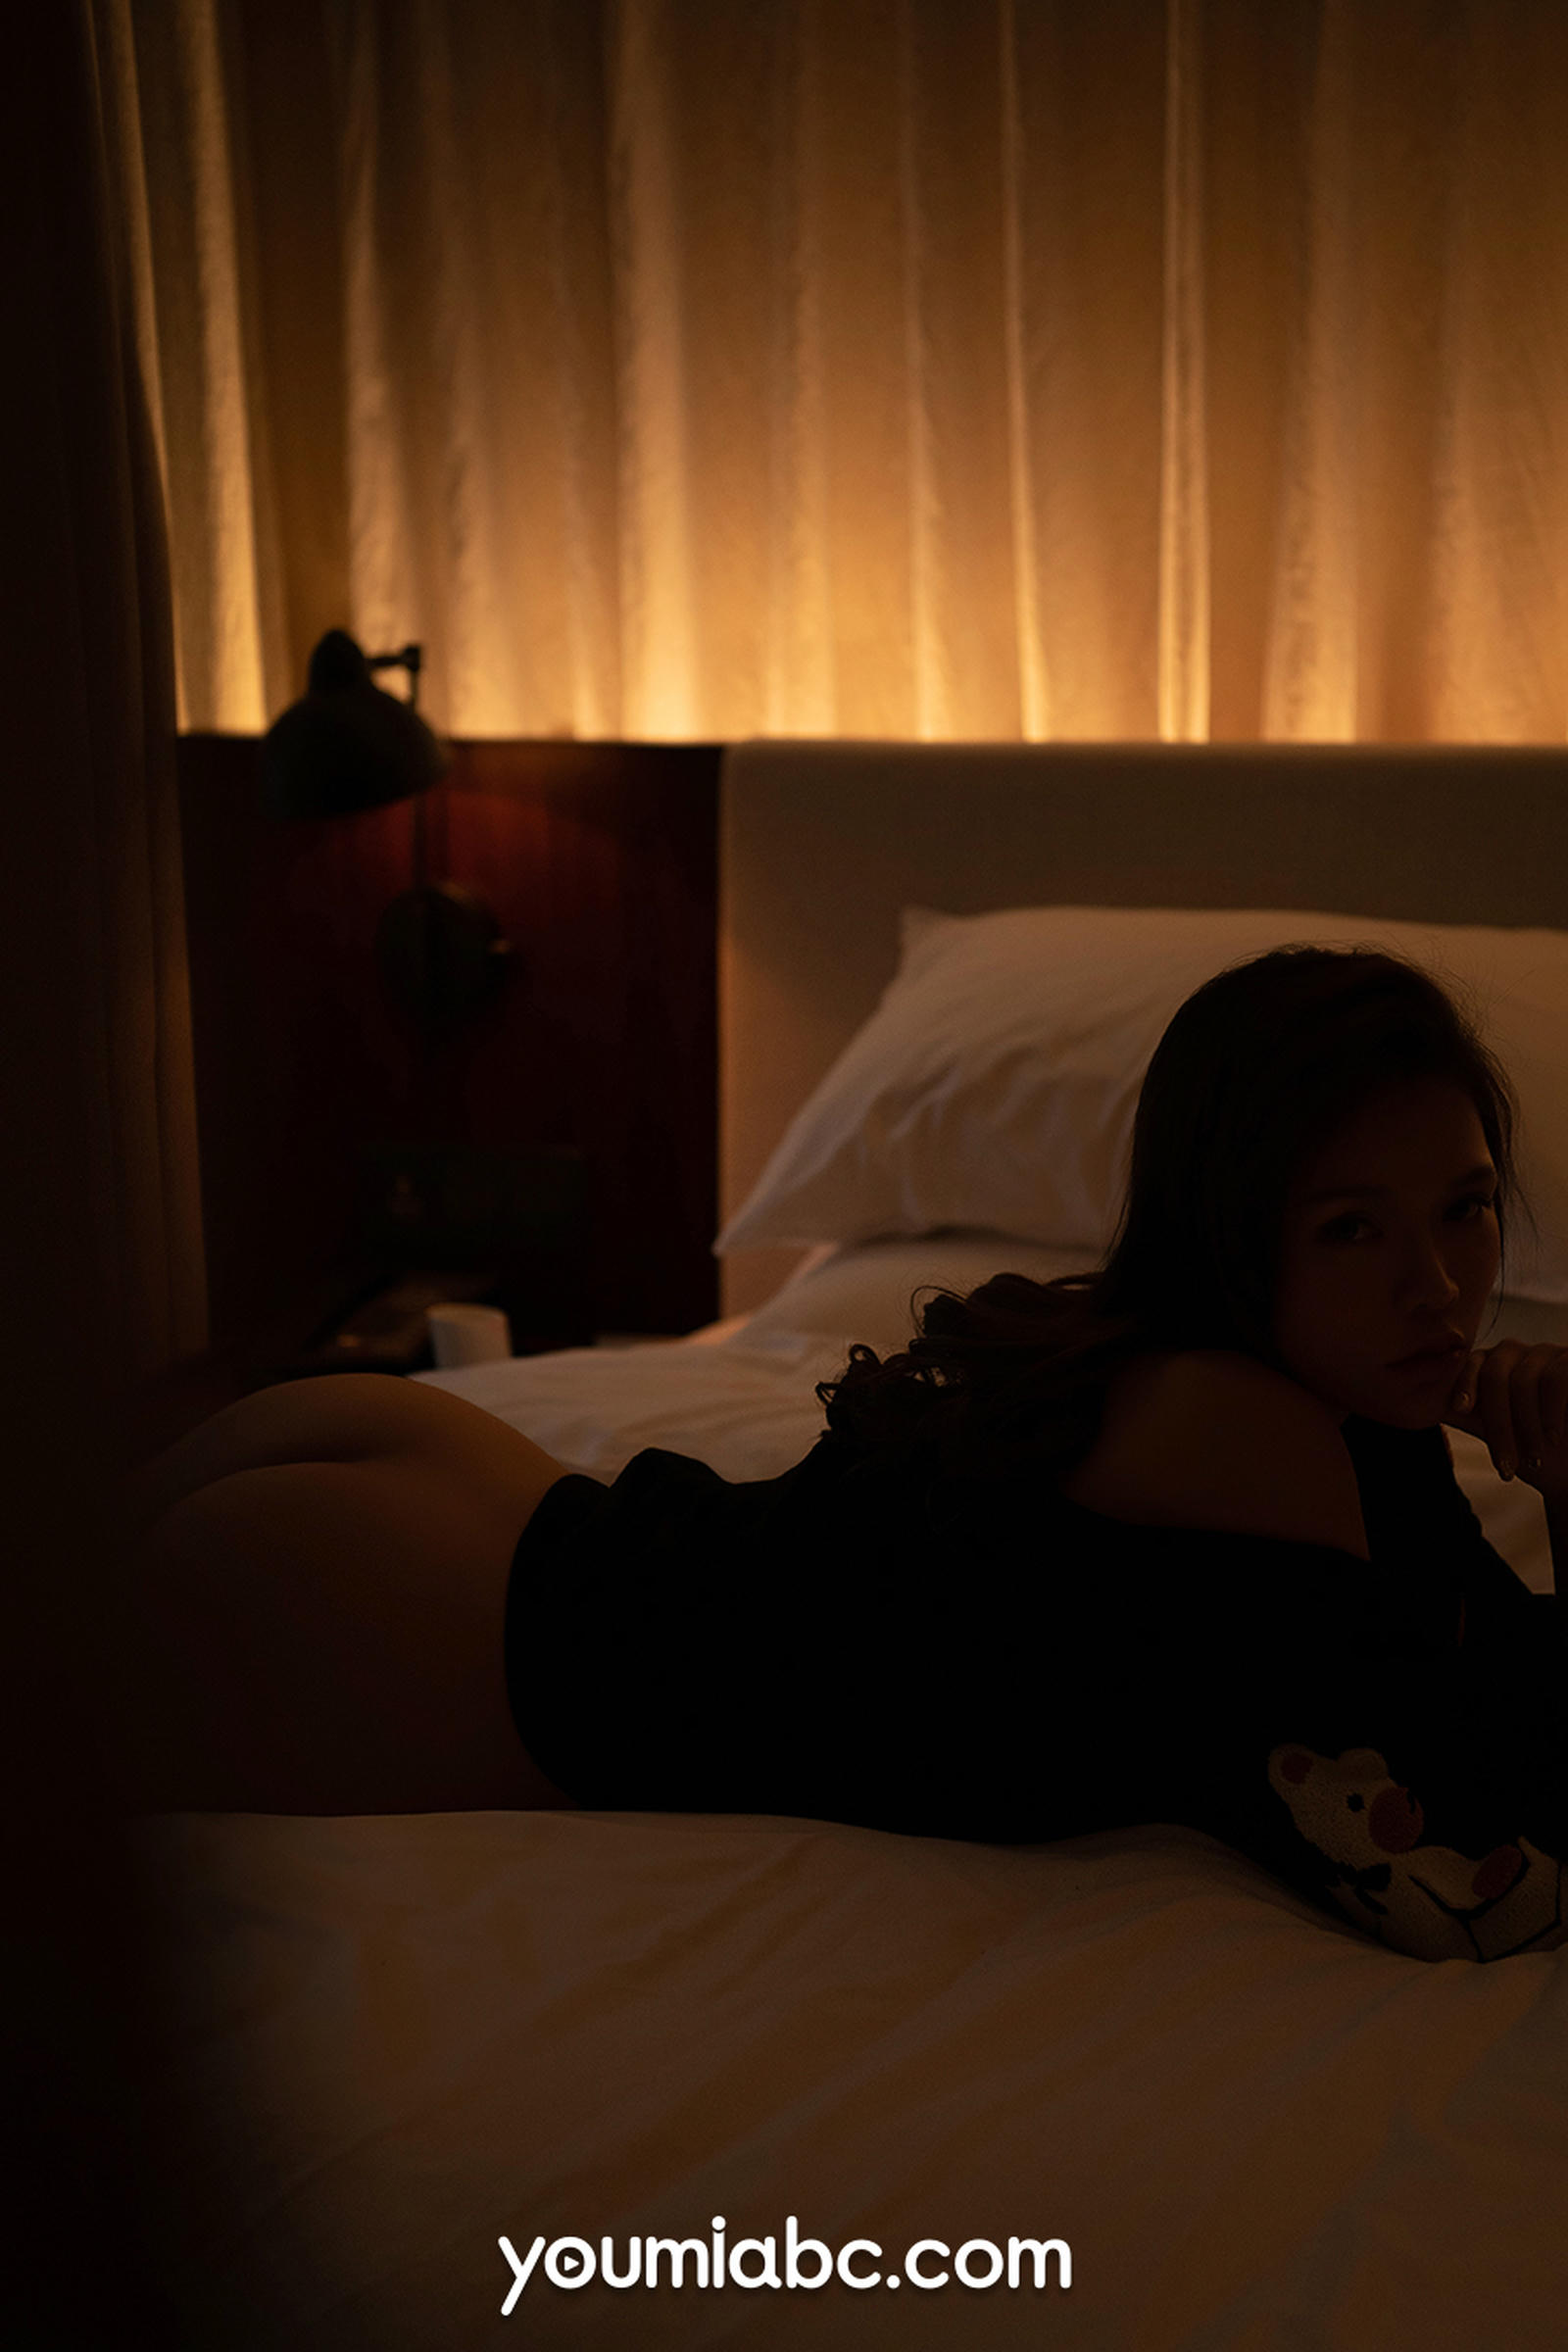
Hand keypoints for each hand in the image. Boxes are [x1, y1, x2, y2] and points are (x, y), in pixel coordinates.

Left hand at [1443, 1342, 1567, 1497]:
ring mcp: (1549, 1353)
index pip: (1469, 1363)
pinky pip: (1557, 1377)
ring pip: (1524, 1379)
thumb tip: (1410, 1401)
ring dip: (1526, 1426)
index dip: (1463, 1383)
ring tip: (1532, 1457)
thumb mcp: (1489, 1431)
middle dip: (1497, 1424)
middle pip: (1494, 1374)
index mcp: (1490, 1365)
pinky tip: (1552, 1437)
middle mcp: (1518, 1353)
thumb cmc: (1528, 1450)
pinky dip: (1551, 1410)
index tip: (1461, 1410)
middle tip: (1503, 1466)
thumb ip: (1457, 1411)